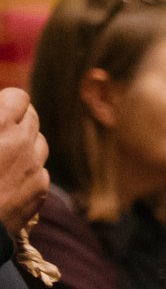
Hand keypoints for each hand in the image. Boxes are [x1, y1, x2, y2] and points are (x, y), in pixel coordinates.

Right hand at [0, 88, 47, 235]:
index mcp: (0, 125)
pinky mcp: (40, 190)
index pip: (19, 98)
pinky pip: (40, 170)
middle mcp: (22, 143)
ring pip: (39, 143)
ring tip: (2, 153)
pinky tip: (7, 178)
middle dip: (17, 120)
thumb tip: (1, 116)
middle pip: (33, 118)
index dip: (7, 102)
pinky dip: (27, 170)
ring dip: (25, 143)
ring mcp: (34, 168)